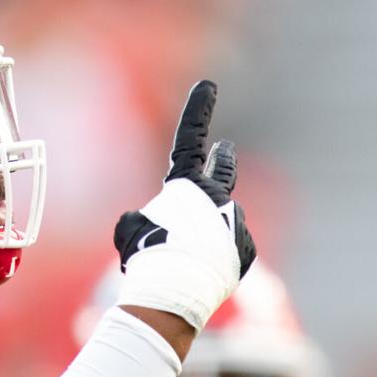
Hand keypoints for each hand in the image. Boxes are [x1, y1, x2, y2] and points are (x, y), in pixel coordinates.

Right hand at [112, 81, 256, 333]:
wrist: (175, 290)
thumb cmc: (147, 256)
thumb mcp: (130, 231)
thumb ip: (141, 218)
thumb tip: (153, 223)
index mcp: (185, 185)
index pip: (190, 139)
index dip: (198, 110)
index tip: (209, 87)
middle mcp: (216, 197)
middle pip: (222, 169)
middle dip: (223, 158)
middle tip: (227, 149)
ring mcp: (235, 221)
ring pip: (221, 223)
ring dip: (208, 236)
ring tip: (188, 260)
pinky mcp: (246, 247)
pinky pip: (231, 249)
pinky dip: (218, 259)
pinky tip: (203, 273)